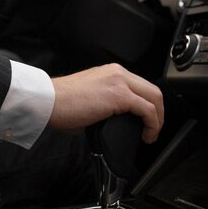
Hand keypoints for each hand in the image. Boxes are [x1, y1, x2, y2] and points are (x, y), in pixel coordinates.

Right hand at [49, 63, 163, 143]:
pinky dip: (152, 124)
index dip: (148, 105)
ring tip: (151, 134)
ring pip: (154, 98)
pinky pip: (148, 110)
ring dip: (158, 119)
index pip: (140, 86)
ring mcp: (119, 82)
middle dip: (158, 112)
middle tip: (153, 129)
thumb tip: (110, 121)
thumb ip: (104, 104)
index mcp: (110, 72)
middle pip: (152, 90)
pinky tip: (147, 135)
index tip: (145, 120)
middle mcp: (117, 73)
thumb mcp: (88, 97)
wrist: (49, 100)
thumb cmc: (60, 103)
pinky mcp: (120, 95)